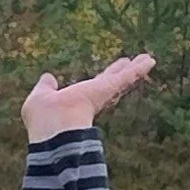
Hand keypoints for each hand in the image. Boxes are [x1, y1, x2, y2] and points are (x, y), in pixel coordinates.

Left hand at [21, 52, 155, 142]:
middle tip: (133, 64)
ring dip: (136, 70)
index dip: (101, 80)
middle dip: (121, 74)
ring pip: (123, 80)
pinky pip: (127, 77)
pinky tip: (150, 60)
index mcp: (76, 102)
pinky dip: (138, 69)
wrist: (53, 130)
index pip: (92, 89)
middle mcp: (92, 100)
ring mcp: (101, 95)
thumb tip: (48, 77)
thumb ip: (45, 88)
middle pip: (112, 84)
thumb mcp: (39, 98)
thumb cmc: (42, 119)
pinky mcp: (107, 90)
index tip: (110, 73)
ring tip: (148, 59)